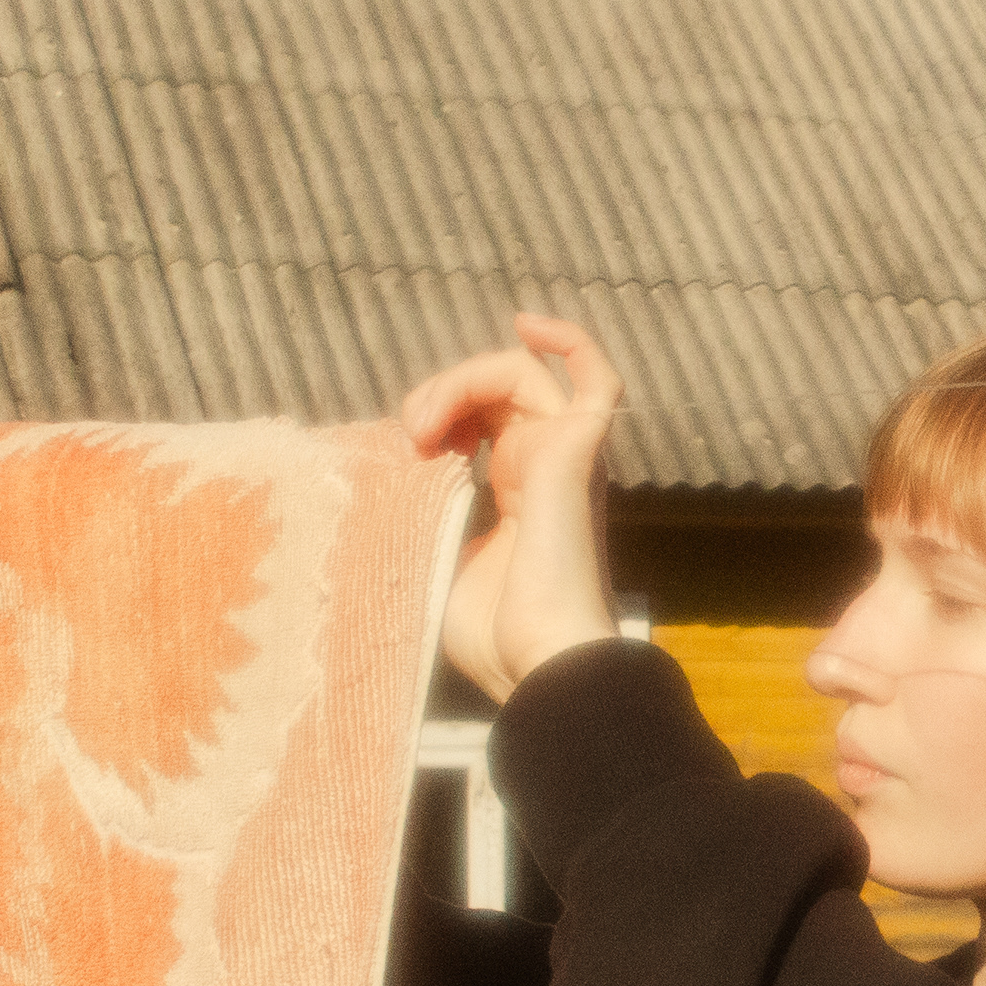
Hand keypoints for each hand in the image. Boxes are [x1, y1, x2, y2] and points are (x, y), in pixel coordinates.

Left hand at [400, 313, 622, 701]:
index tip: (407, 446)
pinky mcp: (580, 452)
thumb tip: (389, 476)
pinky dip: (569, 339)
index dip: (438, 413)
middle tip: (409, 435)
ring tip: (426, 421)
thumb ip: (425, 510)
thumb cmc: (494, 635)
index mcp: (519, 493)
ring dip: (463, 379)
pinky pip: (596, 377)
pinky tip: (526, 322)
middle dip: (441, 393)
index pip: (482, 417)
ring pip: (521, 374)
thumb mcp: (439, 558)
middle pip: (495, 389)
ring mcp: (568, 456)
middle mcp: (548, 466)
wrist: (537, 663)